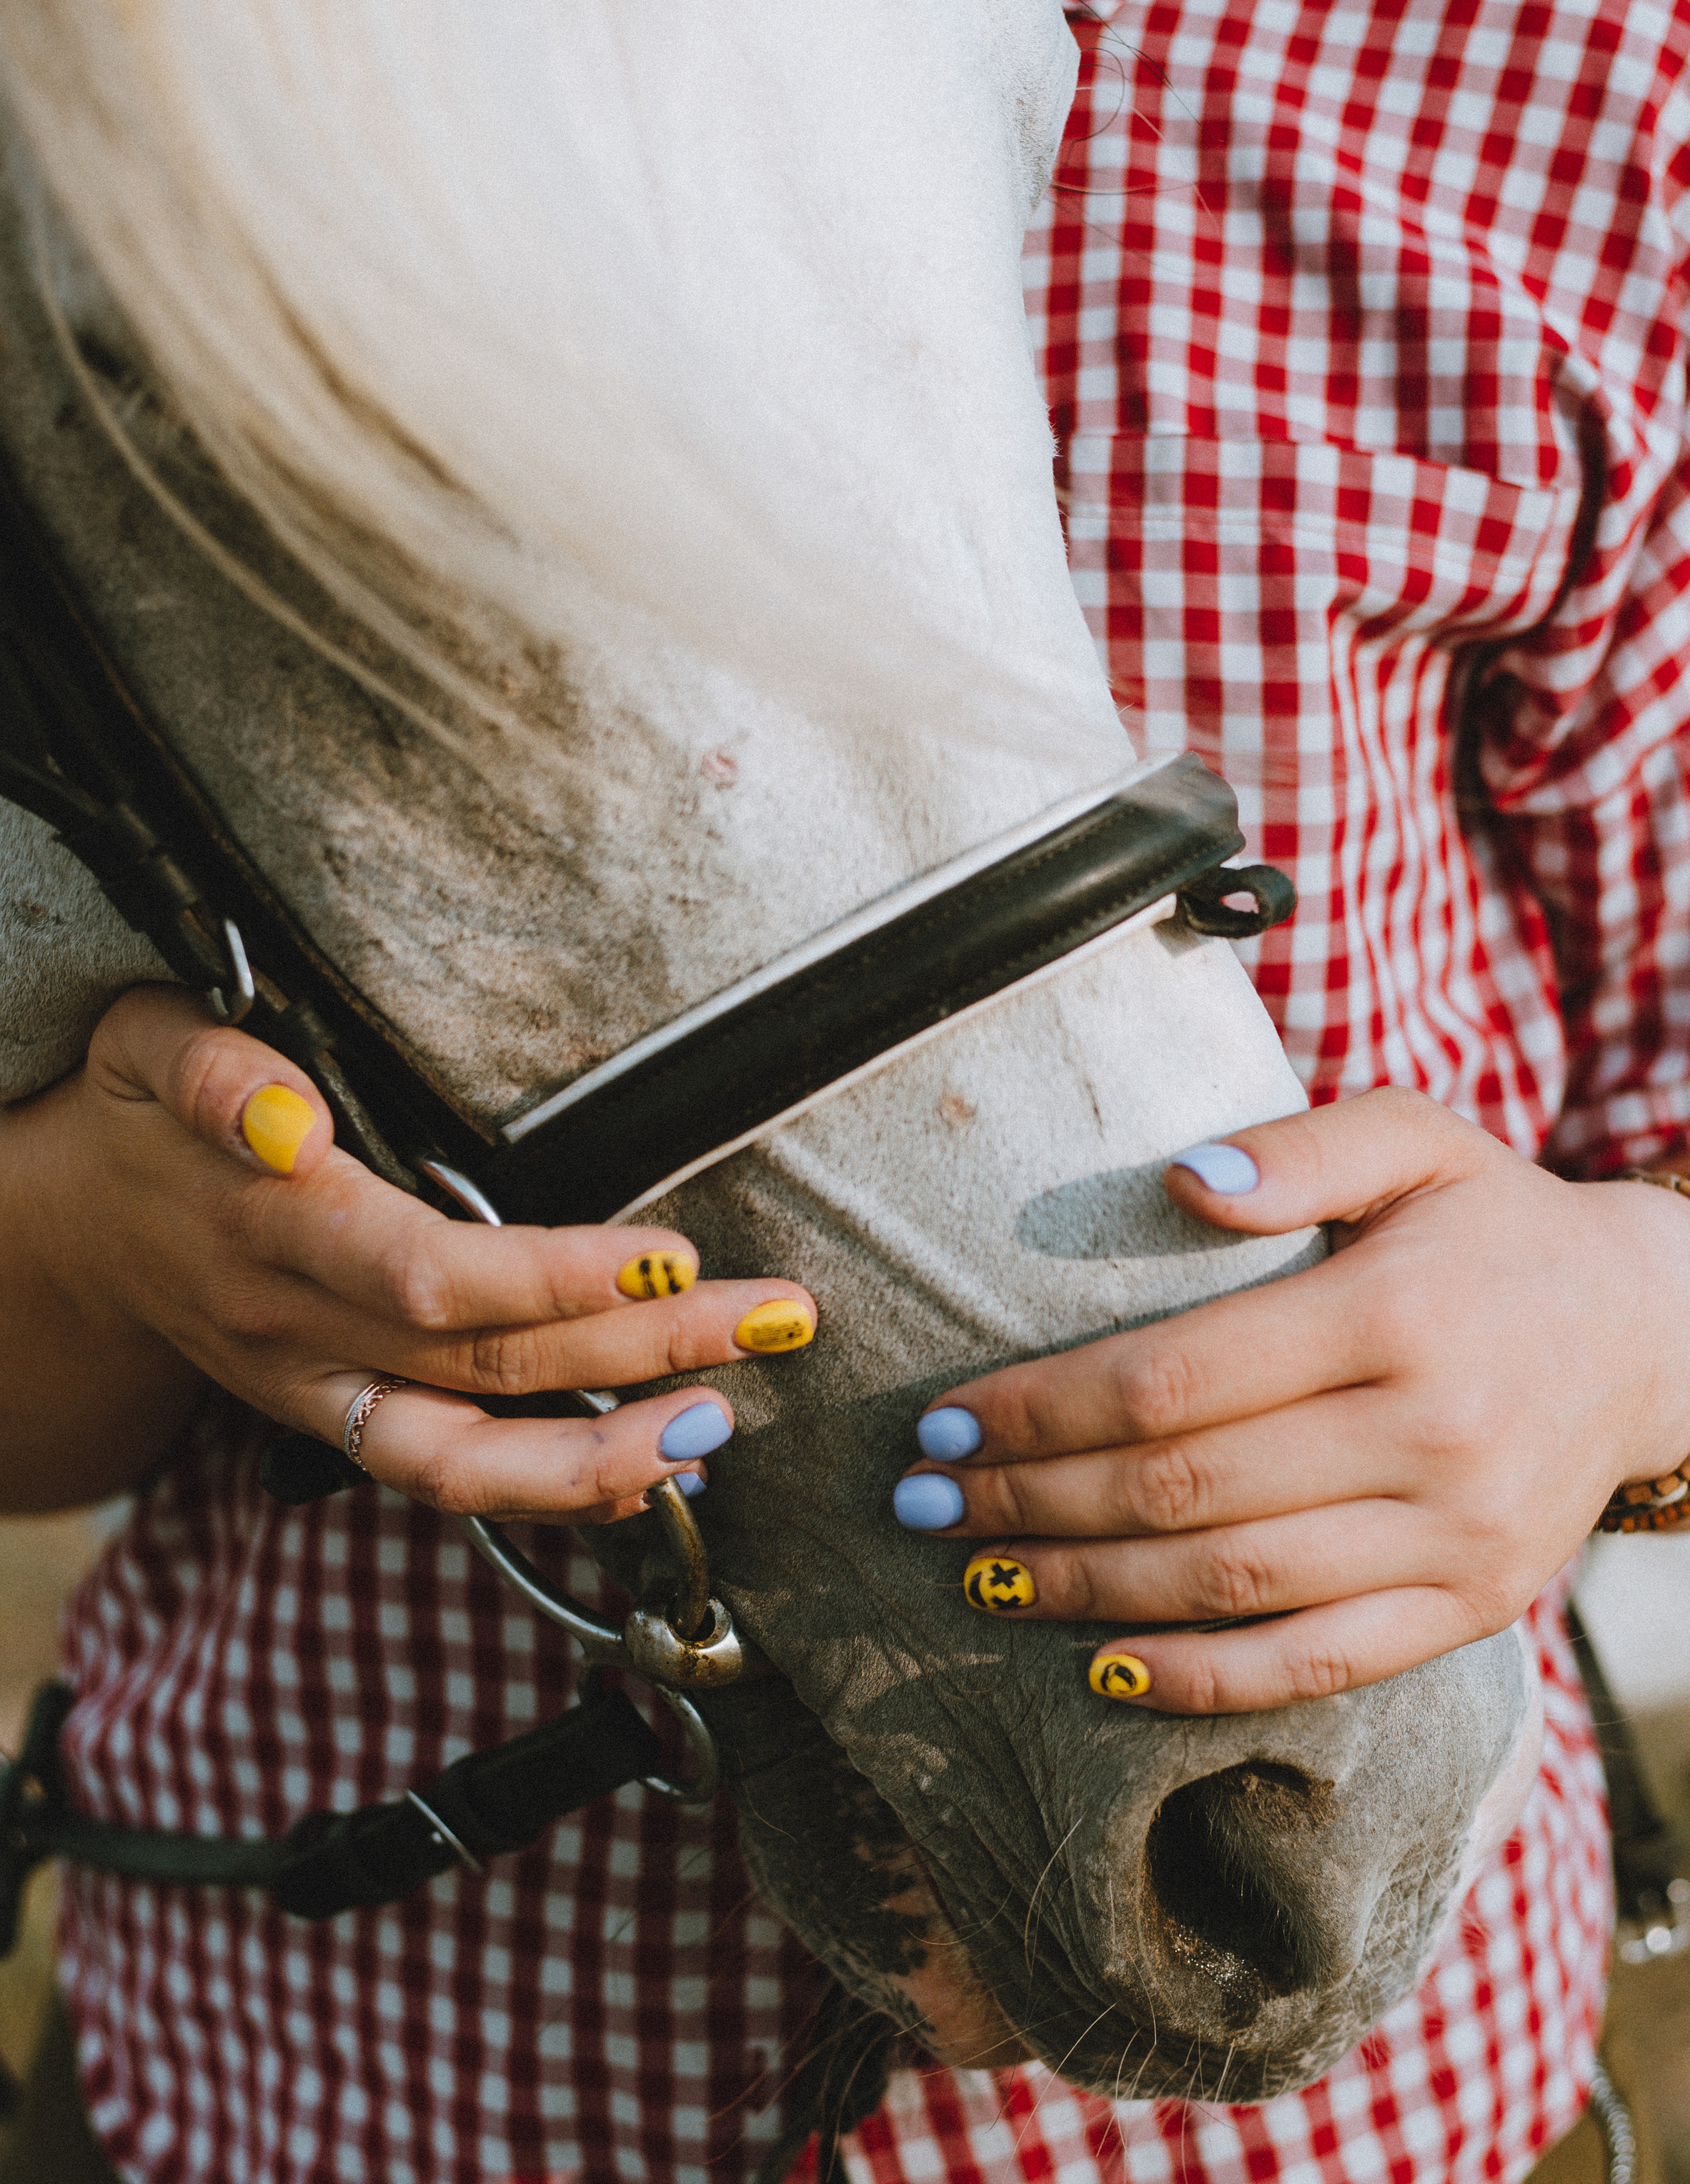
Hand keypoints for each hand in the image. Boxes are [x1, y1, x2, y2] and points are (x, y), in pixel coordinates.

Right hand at [7, 985, 815, 1516]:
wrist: (67, 1229)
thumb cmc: (134, 1113)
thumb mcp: (146, 1045)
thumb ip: (213, 1071)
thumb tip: (286, 1114)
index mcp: (271, 1228)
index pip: (430, 1276)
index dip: (556, 1278)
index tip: (674, 1254)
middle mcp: (299, 1331)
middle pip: (488, 1364)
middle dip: (644, 1348)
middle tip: (775, 1316)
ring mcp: (316, 1394)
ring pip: (465, 1459)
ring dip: (605, 1457)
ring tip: (727, 1423)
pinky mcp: (334, 1423)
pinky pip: (446, 1476)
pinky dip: (553, 1488)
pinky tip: (655, 1469)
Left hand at [892, 1087, 1689, 1712]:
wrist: (1648, 1333)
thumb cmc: (1494, 1224)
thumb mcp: (1418, 1139)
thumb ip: (1300, 1147)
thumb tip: (1180, 1181)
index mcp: (1399, 1311)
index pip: (1175, 1378)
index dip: (1047, 1409)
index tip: (950, 1417)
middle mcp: (1434, 1435)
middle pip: (1185, 1489)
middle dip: (1034, 1502)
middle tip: (927, 1500)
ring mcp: (1460, 1536)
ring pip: (1233, 1585)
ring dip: (1086, 1590)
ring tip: (980, 1573)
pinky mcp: (1474, 1607)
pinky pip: (1318, 1663)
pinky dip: (1202, 1679)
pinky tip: (1104, 1668)